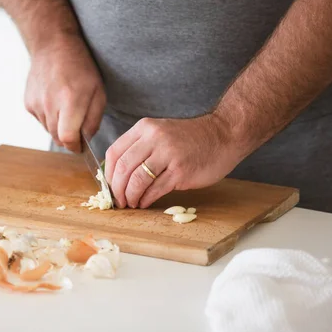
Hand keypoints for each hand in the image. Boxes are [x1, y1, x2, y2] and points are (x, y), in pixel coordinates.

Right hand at [24, 34, 105, 152]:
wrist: (53, 46)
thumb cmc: (80, 67)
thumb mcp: (98, 92)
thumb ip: (93, 119)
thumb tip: (86, 139)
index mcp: (70, 101)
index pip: (67, 138)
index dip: (75, 146)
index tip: (81, 146)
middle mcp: (49, 104)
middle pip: (57, 138)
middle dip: (69, 138)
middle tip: (78, 126)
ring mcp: (35, 104)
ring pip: (49, 130)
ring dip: (59, 127)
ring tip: (66, 108)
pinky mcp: (28, 103)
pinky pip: (40, 120)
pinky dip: (49, 117)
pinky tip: (55, 101)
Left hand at [104, 114, 243, 208]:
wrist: (223, 135)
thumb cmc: (189, 139)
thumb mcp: (160, 133)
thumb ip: (140, 148)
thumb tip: (117, 174)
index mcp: (145, 128)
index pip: (115, 153)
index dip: (108, 174)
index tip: (109, 187)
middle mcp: (154, 138)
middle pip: (123, 168)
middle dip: (117, 189)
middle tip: (118, 201)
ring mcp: (168, 154)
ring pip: (137, 180)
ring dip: (130, 196)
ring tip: (131, 203)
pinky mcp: (181, 171)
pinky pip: (156, 189)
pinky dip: (146, 199)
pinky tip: (144, 203)